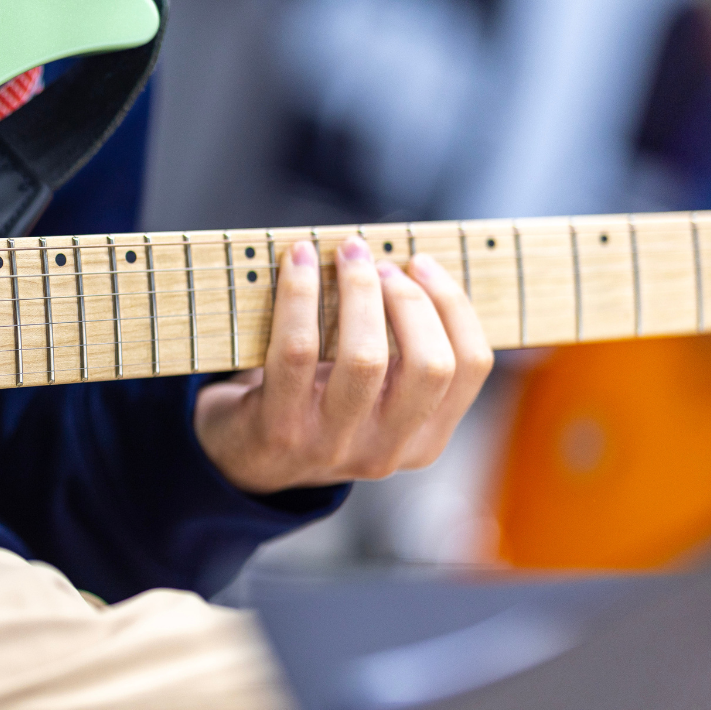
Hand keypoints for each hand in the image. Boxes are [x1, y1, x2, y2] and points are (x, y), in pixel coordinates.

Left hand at [193, 235, 492, 493]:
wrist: (240, 454)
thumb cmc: (315, 403)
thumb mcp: (375, 397)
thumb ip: (405, 355)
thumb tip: (416, 265)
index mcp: (424, 440)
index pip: (470, 367)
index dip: (453, 305)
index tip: (421, 264)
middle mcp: (386, 451)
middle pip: (430, 365)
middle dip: (410, 298)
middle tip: (377, 261)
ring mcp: (332, 445)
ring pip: (366, 359)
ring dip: (358, 292)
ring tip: (345, 255)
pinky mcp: (280, 429)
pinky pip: (297, 349)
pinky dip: (299, 294)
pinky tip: (298, 261)